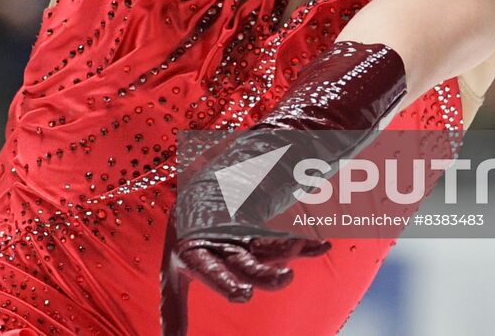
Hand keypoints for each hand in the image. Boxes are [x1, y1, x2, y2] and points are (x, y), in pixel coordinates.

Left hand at [160, 219, 329, 334]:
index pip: (208, 270)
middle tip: (286, 278)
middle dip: (264, 272)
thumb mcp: (172, 273)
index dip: (225, 281)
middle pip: (243, 261)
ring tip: (303, 249)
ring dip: (286, 248)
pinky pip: (284, 233)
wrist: (198, 185)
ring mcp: (242, 231)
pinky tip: (322, 246)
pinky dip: (304, 242)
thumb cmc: (186, 240)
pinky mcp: (260, 220)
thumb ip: (173, 310)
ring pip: (265, 244)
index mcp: (195, 255)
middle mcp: (219, 244)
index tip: (244, 295)